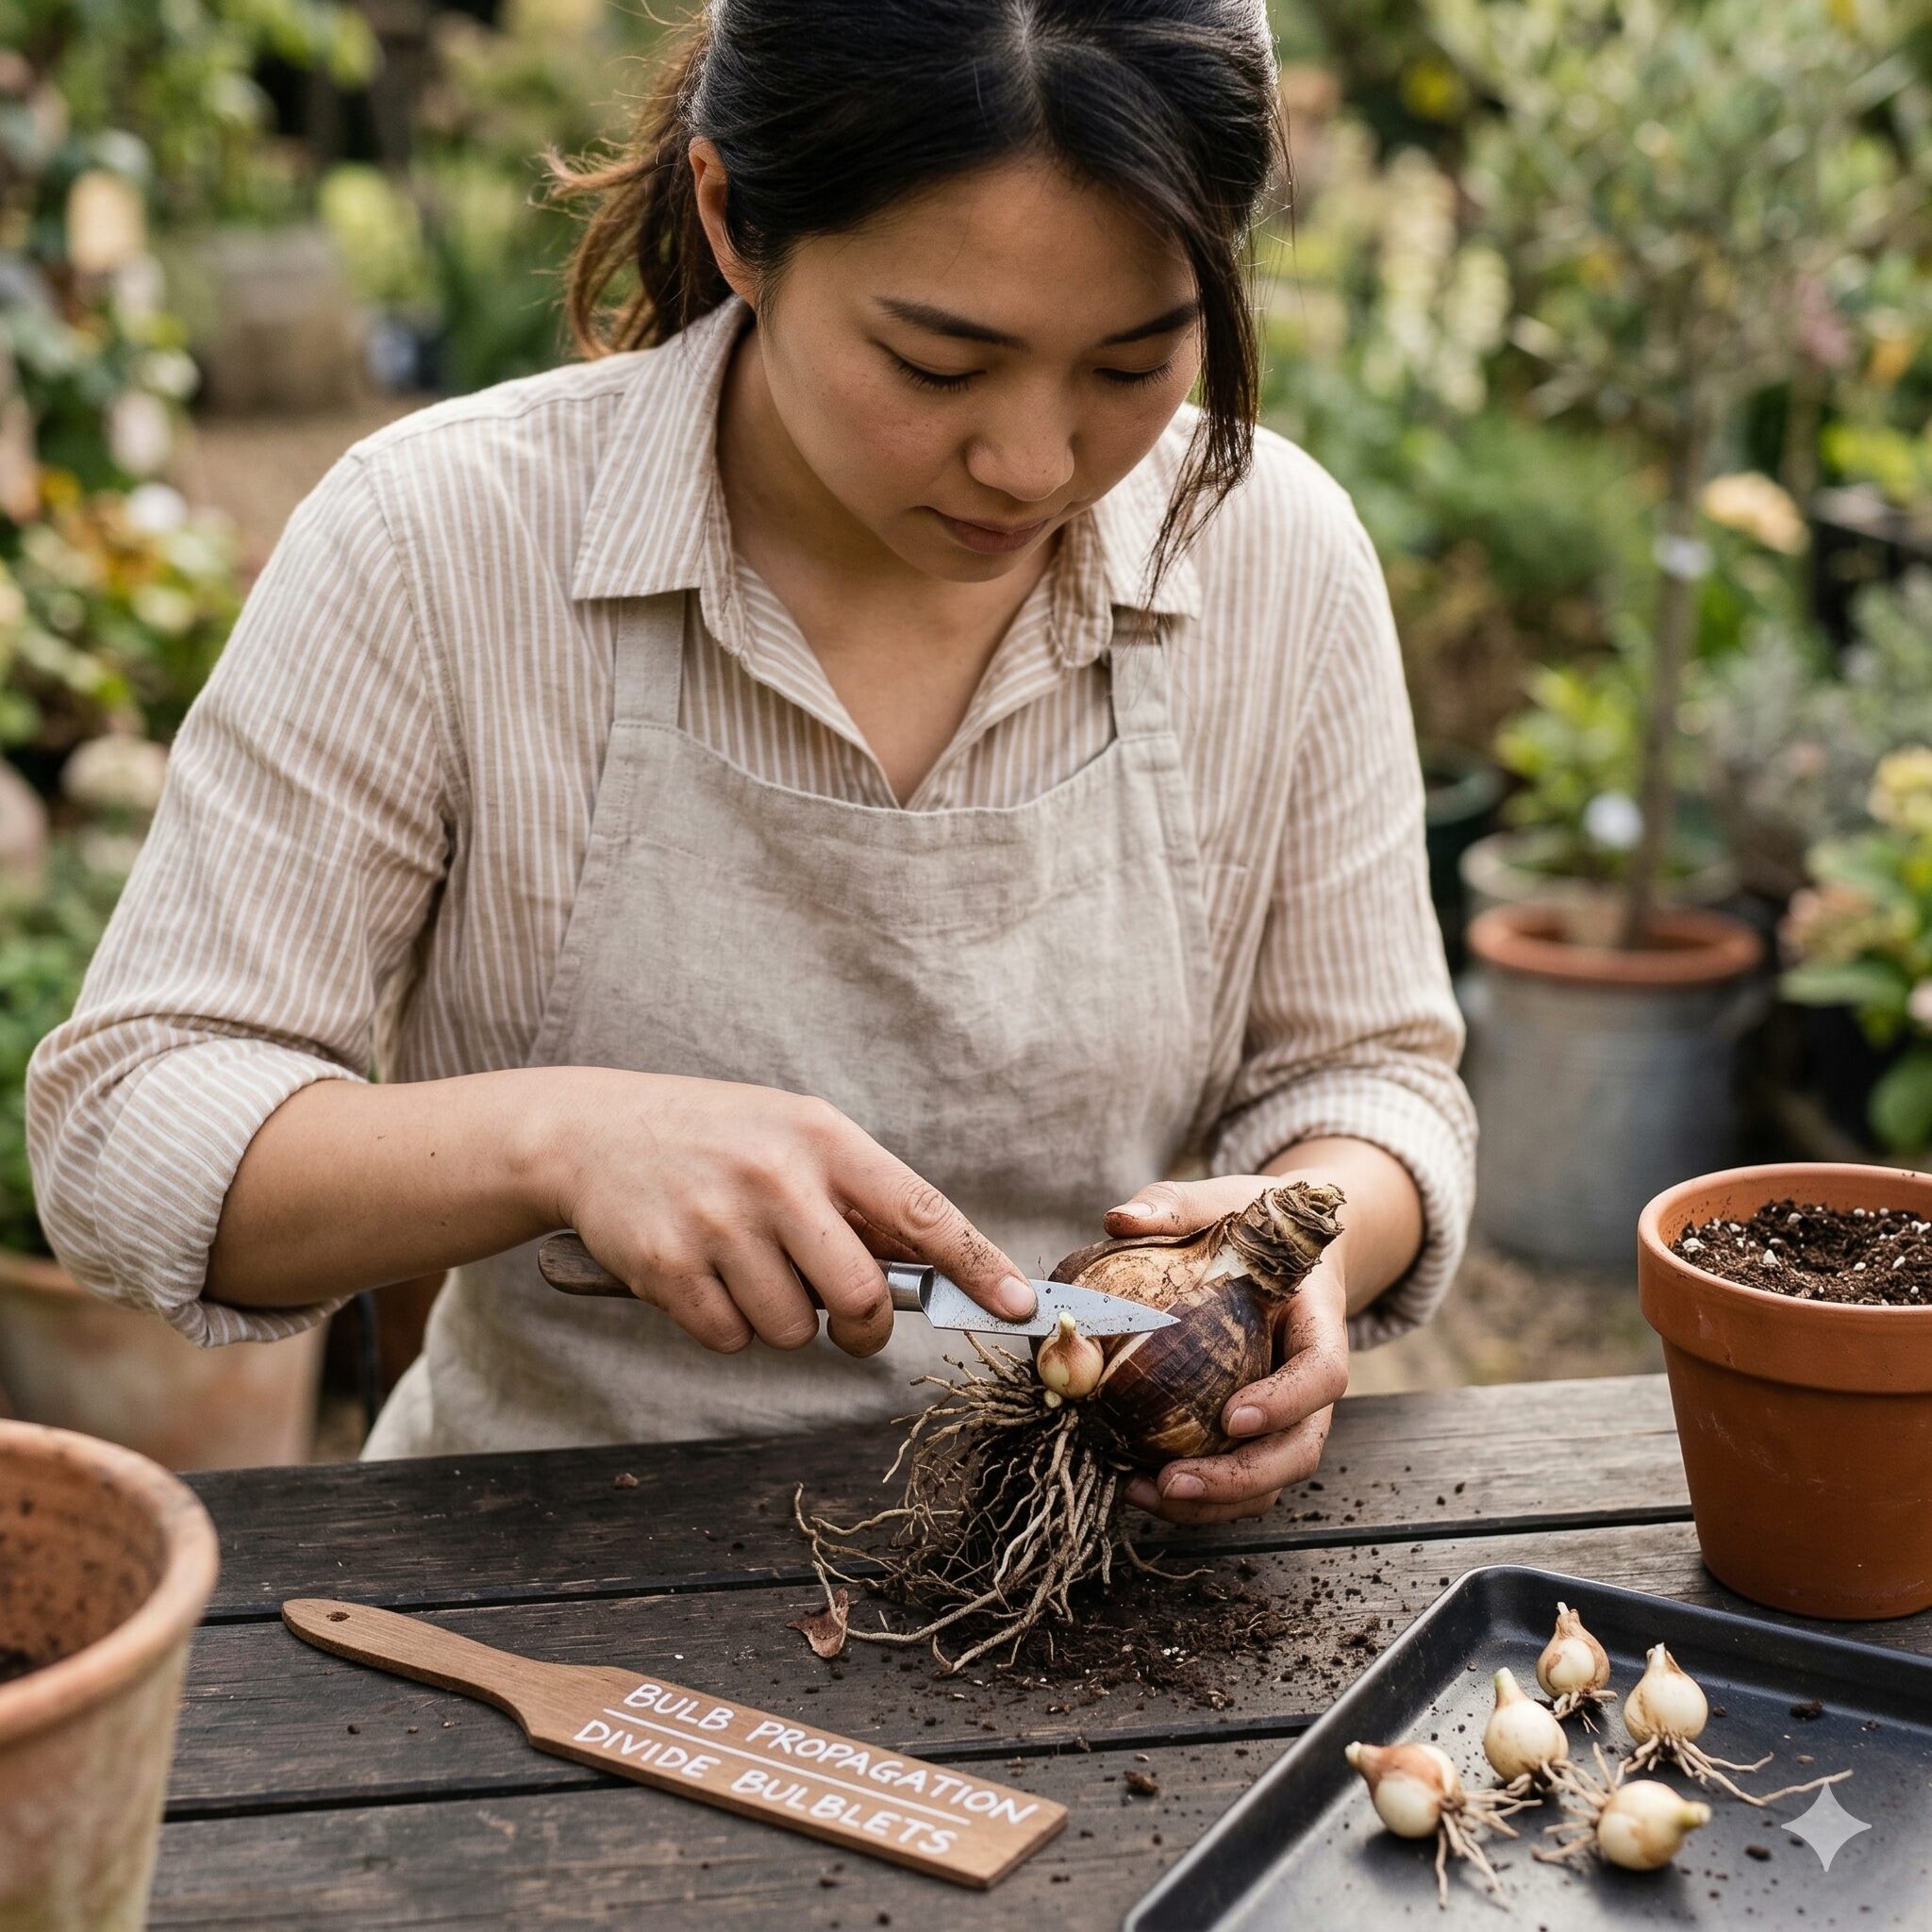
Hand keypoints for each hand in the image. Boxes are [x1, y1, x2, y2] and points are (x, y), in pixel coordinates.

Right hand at [544, 1071, 1035, 1357]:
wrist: (593, 1132)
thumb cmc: (716, 1139)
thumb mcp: (793, 1137)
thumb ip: (857, 1197)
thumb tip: (932, 1273)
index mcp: (823, 1138)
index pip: (920, 1212)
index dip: (976, 1264)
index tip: (1019, 1304)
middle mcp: (776, 1177)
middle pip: (860, 1295)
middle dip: (861, 1326)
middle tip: (845, 1319)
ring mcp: (719, 1222)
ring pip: (793, 1329)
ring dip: (780, 1319)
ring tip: (745, 1266)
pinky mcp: (669, 1266)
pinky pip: (730, 1339)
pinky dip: (725, 1327)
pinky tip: (703, 1276)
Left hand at [1103, 1175, 1350, 1524]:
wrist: (1285, 1242)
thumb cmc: (1253, 1223)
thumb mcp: (1221, 1201)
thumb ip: (1175, 1204)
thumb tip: (1116, 1219)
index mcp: (1317, 1322)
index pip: (1322, 1374)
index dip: (1286, 1403)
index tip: (1232, 1417)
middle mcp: (1311, 1379)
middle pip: (1302, 1446)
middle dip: (1243, 1477)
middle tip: (1175, 1481)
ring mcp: (1289, 1411)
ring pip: (1273, 1475)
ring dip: (1217, 1500)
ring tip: (1147, 1495)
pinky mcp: (1256, 1428)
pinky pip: (1241, 1475)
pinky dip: (1201, 1495)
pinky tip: (1139, 1487)